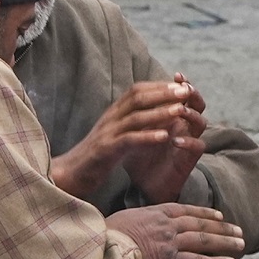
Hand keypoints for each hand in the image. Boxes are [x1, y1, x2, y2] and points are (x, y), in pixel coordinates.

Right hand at [55, 78, 205, 203]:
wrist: (71, 174)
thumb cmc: (97, 157)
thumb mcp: (117, 135)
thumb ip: (135, 124)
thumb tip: (159, 114)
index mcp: (113, 112)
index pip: (137, 90)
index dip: (160, 85)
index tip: (182, 84)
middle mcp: (110, 118)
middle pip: (137, 97)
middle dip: (164, 93)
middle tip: (187, 91)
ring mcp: (106, 133)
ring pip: (135, 116)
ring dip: (160, 112)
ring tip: (181, 111)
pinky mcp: (105, 150)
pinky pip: (128, 140)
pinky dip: (147, 137)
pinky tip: (164, 137)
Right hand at [110, 201, 247, 258]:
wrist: (101, 247)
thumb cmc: (106, 235)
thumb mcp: (123, 220)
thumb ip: (137, 222)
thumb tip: (136, 227)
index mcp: (155, 213)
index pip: (185, 211)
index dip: (204, 213)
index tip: (218, 215)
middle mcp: (166, 225)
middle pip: (200, 225)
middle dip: (222, 228)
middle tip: (239, 230)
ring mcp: (170, 241)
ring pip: (204, 240)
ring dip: (225, 242)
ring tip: (241, 243)